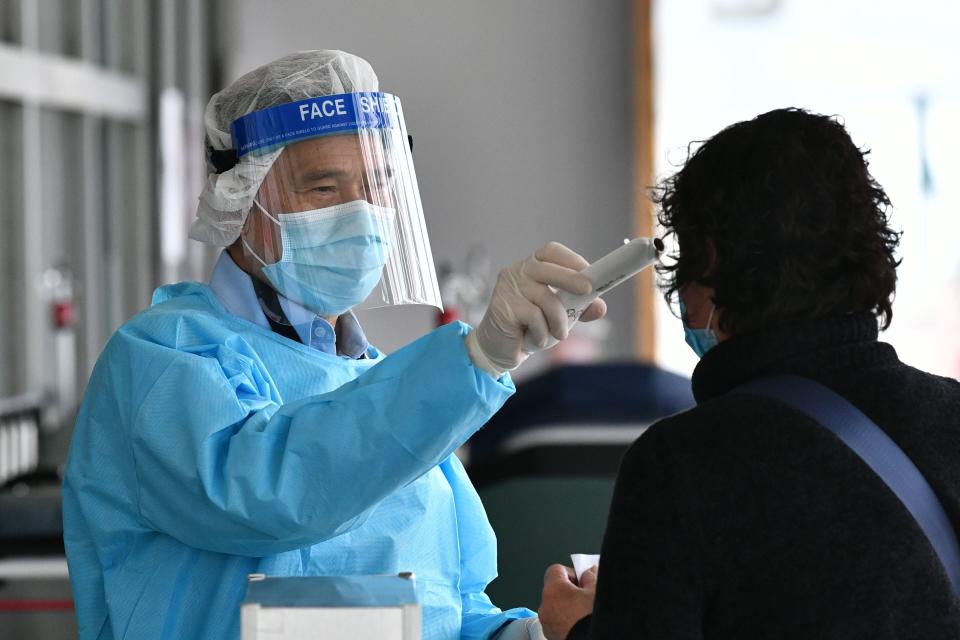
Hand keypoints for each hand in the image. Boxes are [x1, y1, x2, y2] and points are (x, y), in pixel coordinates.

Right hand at [467, 242, 606, 373]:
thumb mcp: (559, 314)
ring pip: (545, 299)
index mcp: (532, 267)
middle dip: (572, 280)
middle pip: (548, 269)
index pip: (551, 252)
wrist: (499, 348)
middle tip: (589, 291)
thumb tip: (600, 307)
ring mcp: (508, 288)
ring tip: (559, 334)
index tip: (590, 272)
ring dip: (559, 321)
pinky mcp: (502, 307)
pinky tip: (536, 339)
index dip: (572, 260)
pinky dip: (542, 333)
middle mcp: (518, 272)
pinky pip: (534, 318)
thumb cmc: (530, 325)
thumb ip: (578, 307)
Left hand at [538, 564, 596, 639]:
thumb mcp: (596, 591)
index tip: (582, 578)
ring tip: (584, 612)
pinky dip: (566, 620)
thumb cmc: (591, 619)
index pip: (555, 570)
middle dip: (570, 590)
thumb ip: (590, 577)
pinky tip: (580, 623)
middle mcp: (545, 606)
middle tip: (586, 596)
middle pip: (555, 589)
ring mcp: (547, 622)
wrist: (596, 639)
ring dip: (567, 606)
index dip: (571, 572)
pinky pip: (556, 621)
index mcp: (553, 589)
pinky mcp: (551, 635)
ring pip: (555, 606)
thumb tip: (589, 574)